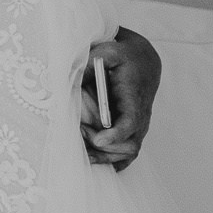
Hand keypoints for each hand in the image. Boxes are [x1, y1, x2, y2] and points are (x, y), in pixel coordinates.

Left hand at [80, 27, 161, 169]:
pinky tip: (91, 160)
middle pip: (129, 145)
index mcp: (134, 97)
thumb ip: (89, 64)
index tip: (97, 140)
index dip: (115, 135)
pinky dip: (110, 160)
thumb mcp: (108, 51)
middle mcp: (140, 116)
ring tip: (80, 146)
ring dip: (104, 156)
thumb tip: (68, 80)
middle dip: (103, 147)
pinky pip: (126, 154)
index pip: (131, 122)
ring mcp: (138, 126)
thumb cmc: (124, 56)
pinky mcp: (133, 131)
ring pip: (128, 153)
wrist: (144, 61)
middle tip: (79, 132)